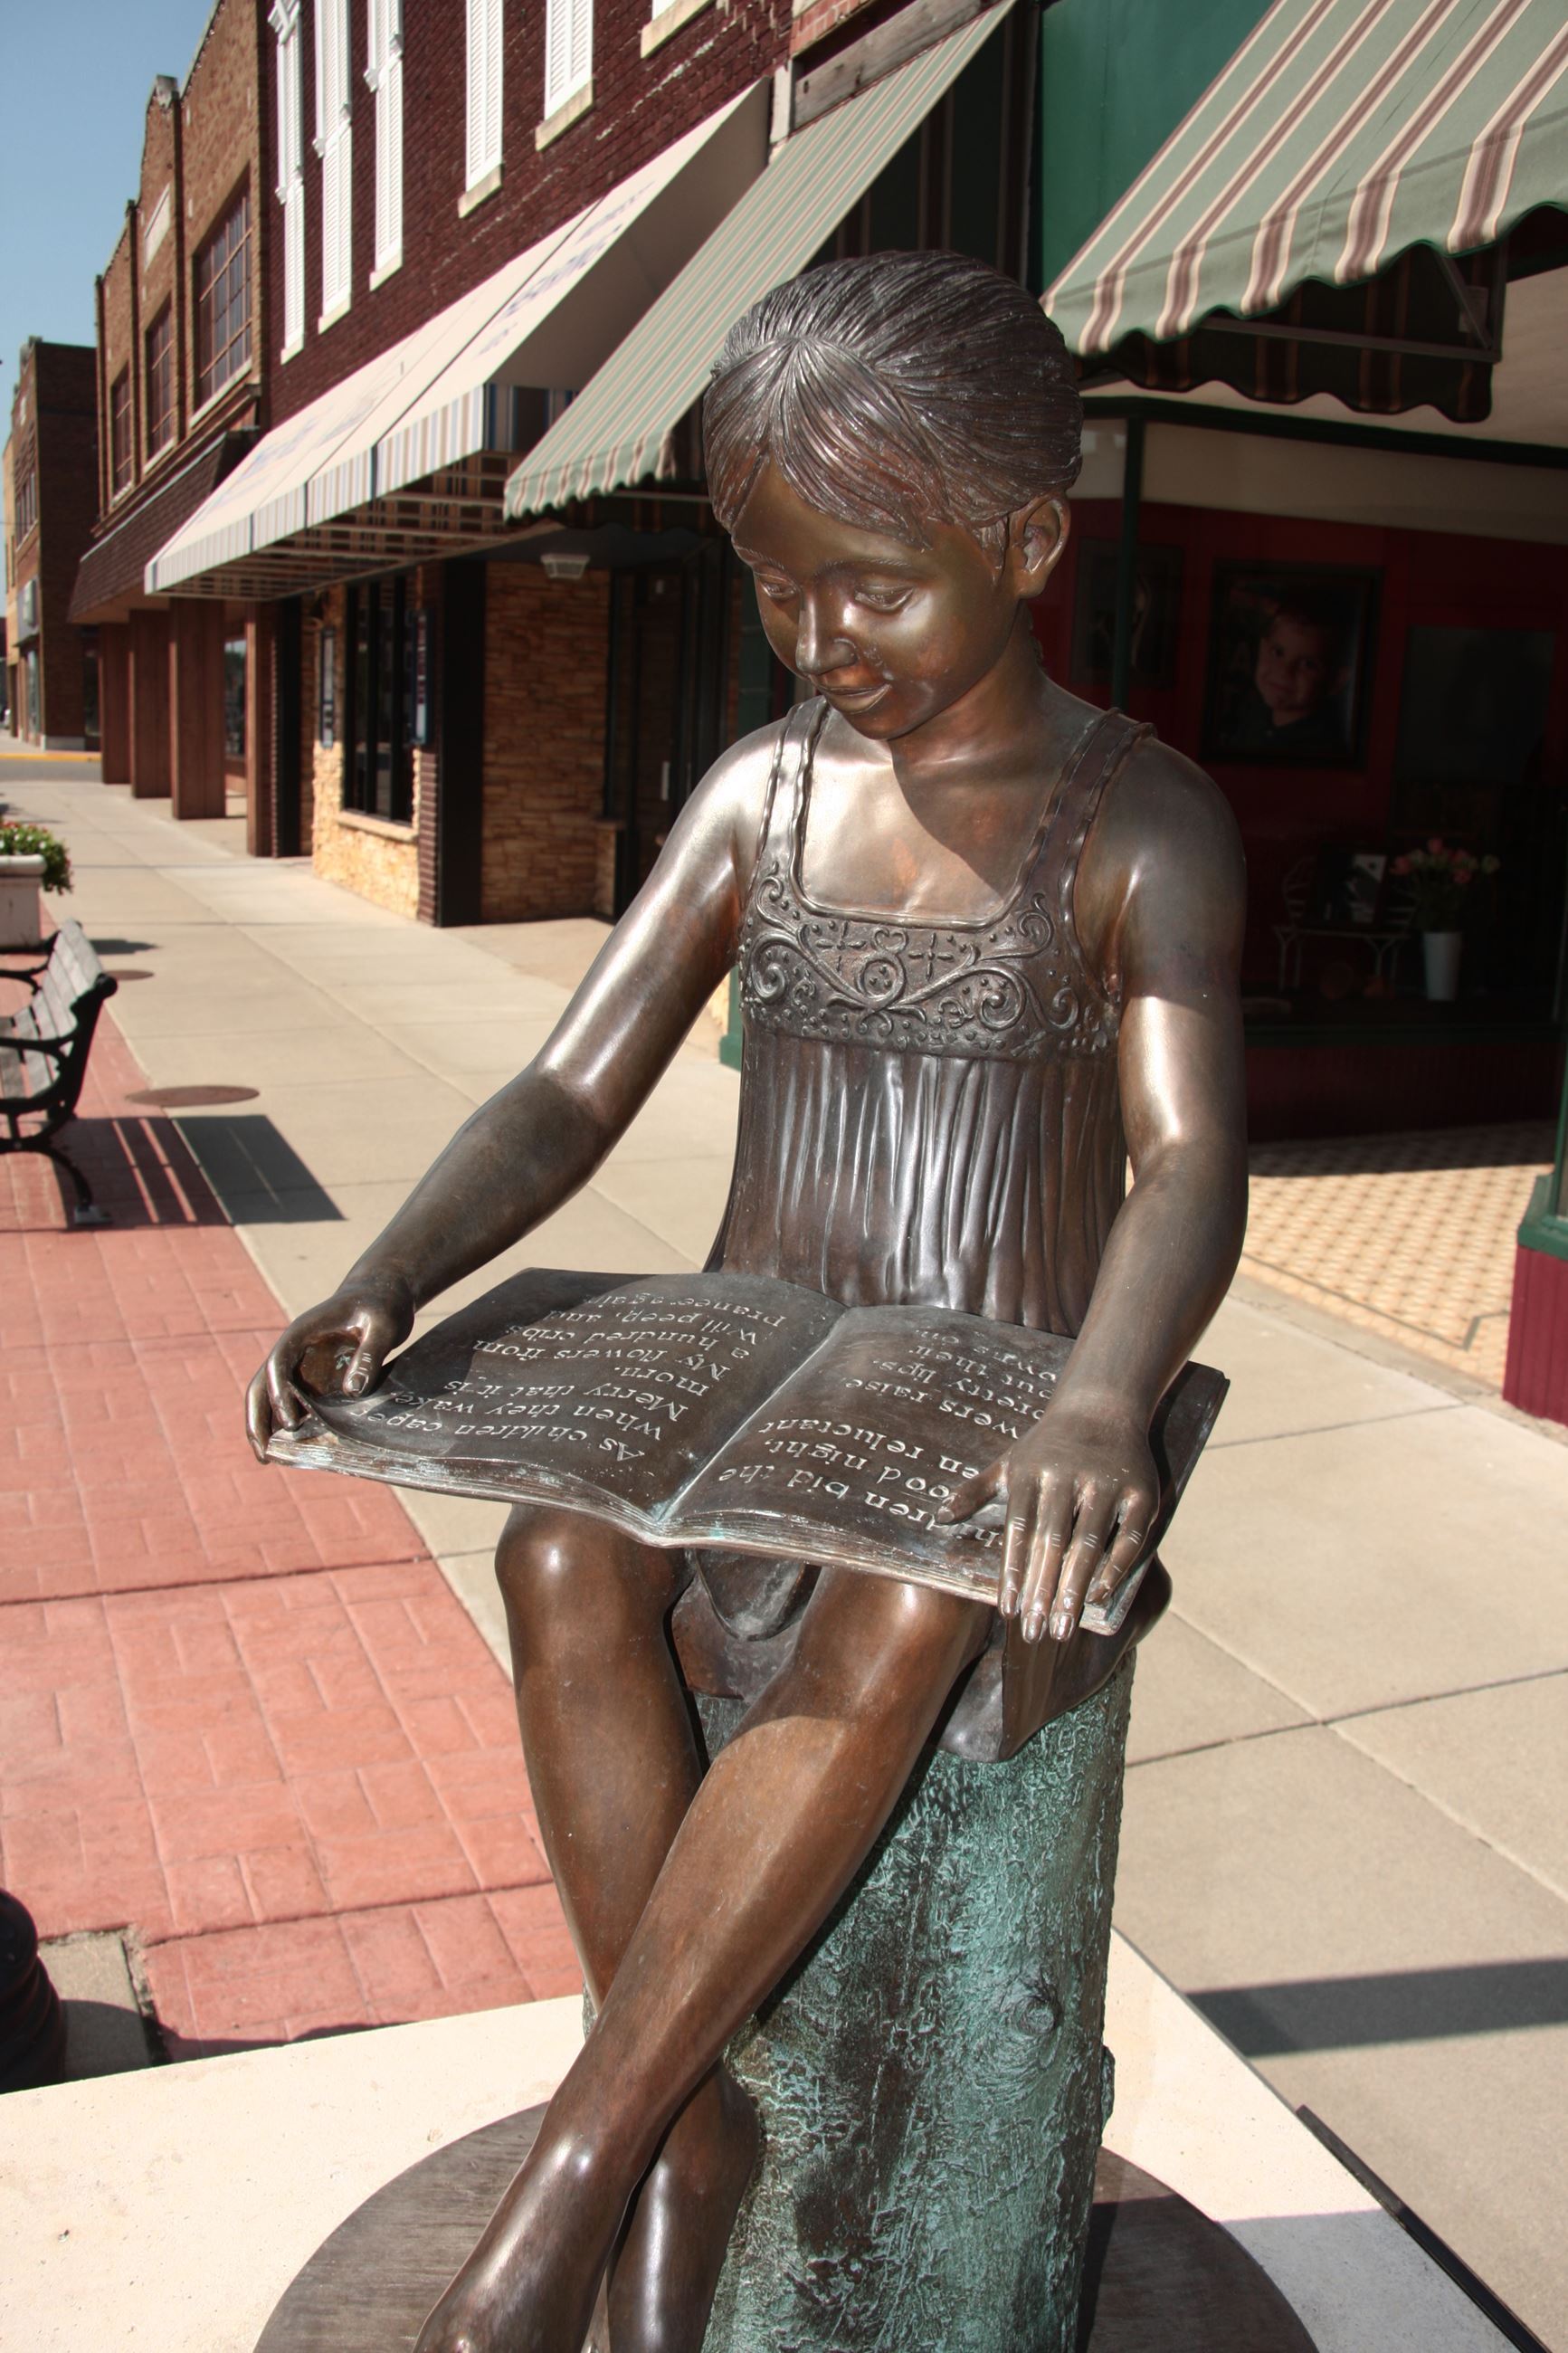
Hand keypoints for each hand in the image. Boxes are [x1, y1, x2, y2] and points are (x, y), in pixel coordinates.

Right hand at [245, 1278, 413, 1462]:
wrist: (382, 1295)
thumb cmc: (382, 1305)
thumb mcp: (384, 1326)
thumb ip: (369, 1355)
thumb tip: (352, 1392)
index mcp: (303, 1331)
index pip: (279, 1363)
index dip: (279, 1392)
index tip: (291, 1421)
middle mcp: (294, 1351)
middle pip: (262, 1383)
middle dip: (257, 1417)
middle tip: (262, 1452)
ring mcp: (301, 1365)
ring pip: (271, 1396)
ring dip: (266, 1424)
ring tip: (268, 1458)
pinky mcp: (314, 1377)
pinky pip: (294, 1402)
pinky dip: (288, 1423)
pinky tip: (294, 1449)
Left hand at [936, 1399, 1158, 1644]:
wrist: (1104, 1404)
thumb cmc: (1048, 1445)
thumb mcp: (1009, 1462)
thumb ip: (976, 1491)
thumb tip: (939, 1517)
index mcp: (1031, 1473)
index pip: (1018, 1532)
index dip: (1012, 1573)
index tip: (1007, 1611)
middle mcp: (1067, 1477)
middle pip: (1052, 1543)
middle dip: (1042, 1591)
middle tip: (1036, 1633)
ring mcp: (1106, 1484)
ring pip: (1088, 1544)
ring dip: (1075, 1589)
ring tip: (1064, 1628)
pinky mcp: (1141, 1492)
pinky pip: (1127, 1538)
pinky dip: (1114, 1568)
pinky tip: (1097, 1596)